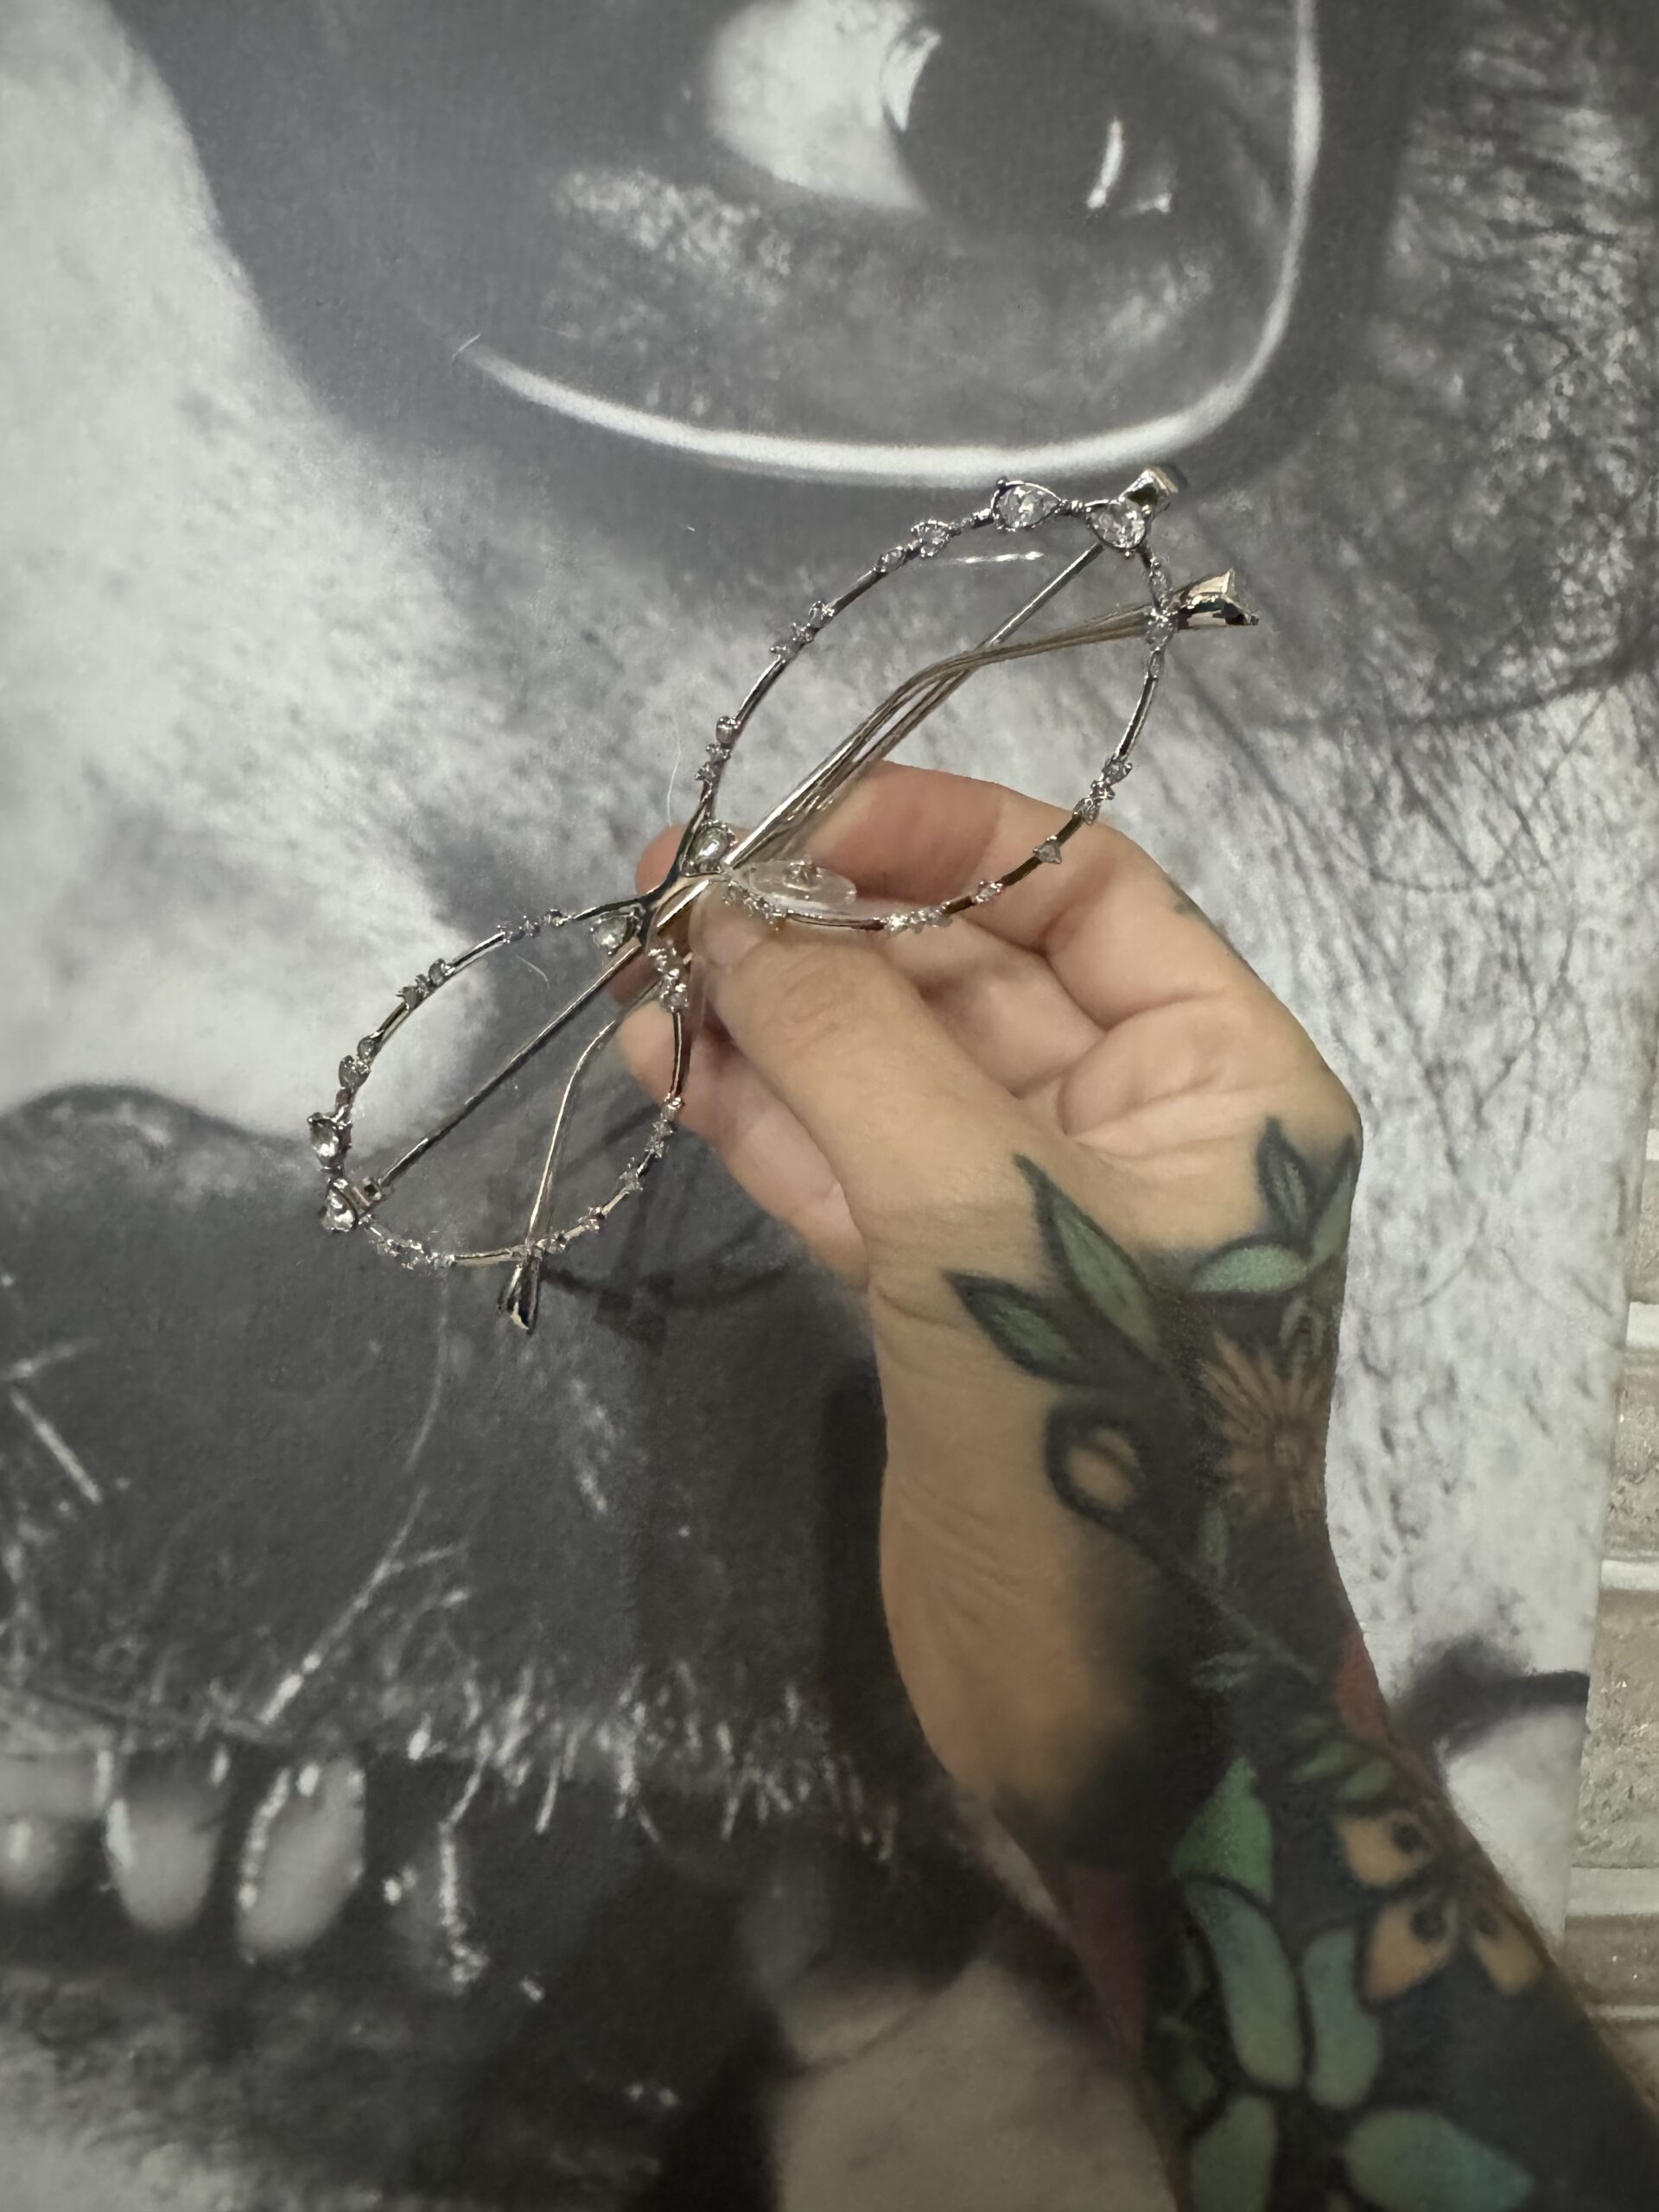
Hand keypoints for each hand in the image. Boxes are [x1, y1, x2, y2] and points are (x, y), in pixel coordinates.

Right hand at [635, 765, 1359, 1821]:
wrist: (1103, 1715)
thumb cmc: (1096, 1446)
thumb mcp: (980, 1214)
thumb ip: (852, 1046)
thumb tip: (721, 906)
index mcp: (1220, 1072)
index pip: (1080, 884)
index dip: (936, 833)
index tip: (785, 822)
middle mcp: (1136, 1120)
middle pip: (967, 968)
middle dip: (823, 927)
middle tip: (667, 893)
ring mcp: (1032, 1209)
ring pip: (891, 1068)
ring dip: (772, 1018)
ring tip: (641, 973)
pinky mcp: (945, 1291)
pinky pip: (851, 1163)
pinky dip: (765, 1114)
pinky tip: (669, 1062)